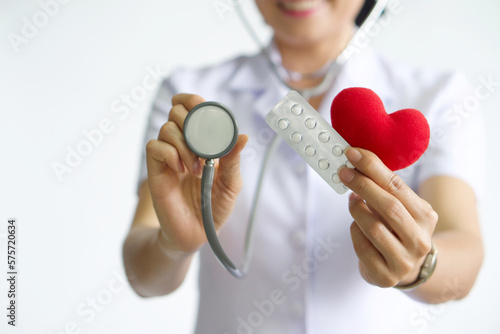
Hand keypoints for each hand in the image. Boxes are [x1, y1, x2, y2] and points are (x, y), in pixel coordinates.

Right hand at [146, 94, 247, 254]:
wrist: (197, 233)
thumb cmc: (214, 207)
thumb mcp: (231, 184)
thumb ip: (234, 160)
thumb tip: (243, 136)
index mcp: (203, 143)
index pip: (192, 109)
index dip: (193, 100)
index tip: (200, 105)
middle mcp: (183, 145)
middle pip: (176, 112)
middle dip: (190, 121)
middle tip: (203, 147)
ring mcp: (168, 157)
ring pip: (166, 128)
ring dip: (184, 145)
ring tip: (196, 169)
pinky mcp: (156, 170)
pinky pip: (154, 146)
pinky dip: (169, 153)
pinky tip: (181, 170)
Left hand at [338, 147, 437, 287]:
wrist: (407, 268)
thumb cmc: (398, 229)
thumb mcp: (400, 208)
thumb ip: (384, 189)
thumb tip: (355, 163)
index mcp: (426, 216)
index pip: (398, 186)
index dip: (373, 168)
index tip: (353, 154)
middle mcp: (420, 240)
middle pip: (389, 206)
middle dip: (363, 185)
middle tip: (344, 172)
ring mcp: (404, 261)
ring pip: (374, 228)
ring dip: (357, 210)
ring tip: (352, 201)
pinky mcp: (386, 276)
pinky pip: (363, 247)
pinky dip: (355, 232)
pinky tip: (356, 226)